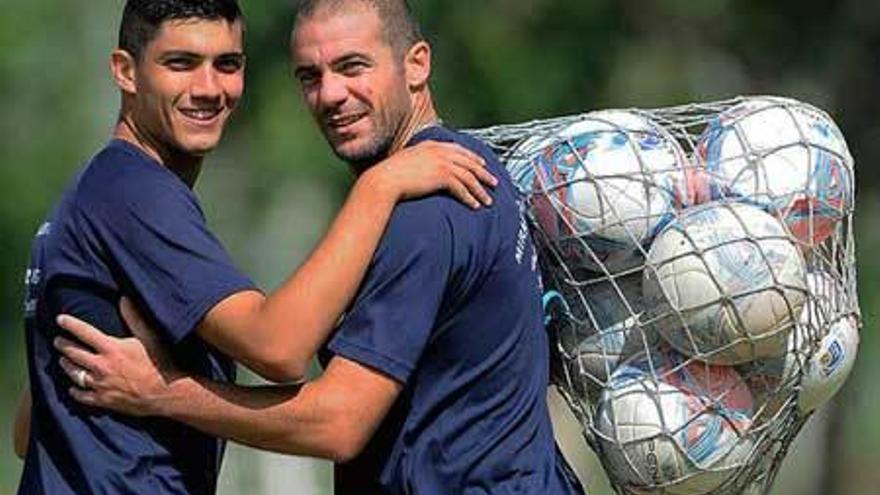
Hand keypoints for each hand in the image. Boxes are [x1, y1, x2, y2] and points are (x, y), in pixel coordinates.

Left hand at [53, 298, 177, 416]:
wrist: (166, 393)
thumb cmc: (161, 363)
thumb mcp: (150, 337)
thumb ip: (135, 318)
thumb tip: (125, 299)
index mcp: (112, 348)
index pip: (84, 332)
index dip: (70, 324)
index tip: (60, 319)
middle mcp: (102, 366)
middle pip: (73, 353)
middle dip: (63, 345)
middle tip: (58, 341)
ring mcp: (100, 384)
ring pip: (74, 374)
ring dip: (66, 365)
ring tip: (63, 361)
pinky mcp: (103, 400)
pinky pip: (81, 395)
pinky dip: (75, 390)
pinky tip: (73, 388)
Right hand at [367, 141, 497, 208]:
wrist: (384, 180)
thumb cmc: (390, 174)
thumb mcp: (407, 160)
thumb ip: (419, 160)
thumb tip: (423, 169)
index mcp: (432, 145)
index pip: (459, 149)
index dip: (473, 157)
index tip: (482, 164)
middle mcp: (440, 152)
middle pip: (469, 162)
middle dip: (483, 173)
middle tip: (494, 182)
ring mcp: (442, 163)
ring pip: (469, 177)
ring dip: (480, 190)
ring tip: (488, 201)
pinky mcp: (442, 177)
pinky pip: (462, 189)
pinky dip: (470, 198)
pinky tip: (475, 206)